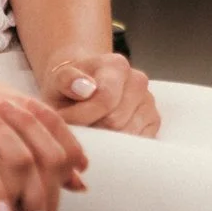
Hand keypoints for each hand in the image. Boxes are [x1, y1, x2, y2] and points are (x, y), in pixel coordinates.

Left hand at [42, 51, 159, 136]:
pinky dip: (119, 145)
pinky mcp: (153, 122)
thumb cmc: (70, 86)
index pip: (105, 100)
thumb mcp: (58, 79)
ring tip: (90, 128)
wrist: (84, 88)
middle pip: (116, 121)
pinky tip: (105, 135)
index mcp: (116, 65)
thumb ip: (67, 79)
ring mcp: (148, 102)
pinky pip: (138, 143)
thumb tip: (86, 88)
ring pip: (128, 135)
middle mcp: (138, 81)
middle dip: (92, 129)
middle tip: (77, 127)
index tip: (65, 122)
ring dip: (105, 139)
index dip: (82, 117)